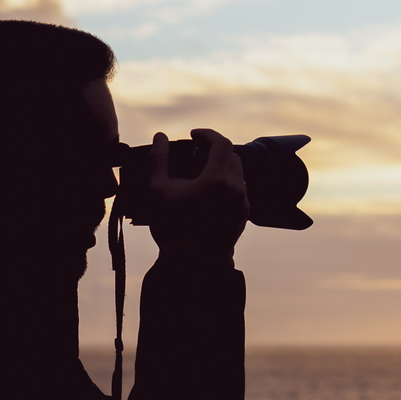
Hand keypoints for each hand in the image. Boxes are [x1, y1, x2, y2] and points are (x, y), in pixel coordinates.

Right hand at [145, 129, 247, 257]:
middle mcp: (236, 189)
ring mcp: (242, 204)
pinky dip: (226, 186)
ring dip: (222, 168)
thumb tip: (160, 137)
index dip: (207, 134)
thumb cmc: (171, 228)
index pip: (221, 143)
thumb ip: (158, 159)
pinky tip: (208, 194)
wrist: (190, 265)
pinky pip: (238, 192)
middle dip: (215, 150)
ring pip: (237, 175)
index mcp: (217, 180)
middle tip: (197, 152)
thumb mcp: (157, 190)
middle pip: (232, 157)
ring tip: (202, 173)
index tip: (194, 135)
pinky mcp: (243, 217)